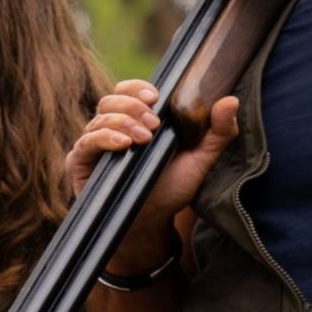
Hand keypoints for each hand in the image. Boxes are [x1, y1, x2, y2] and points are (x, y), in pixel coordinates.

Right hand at [68, 79, 238, 271]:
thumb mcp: (200, 160)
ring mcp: (94, 144)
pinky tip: (122, 145)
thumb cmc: (171, 189)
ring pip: (100, 116)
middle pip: (111, 99)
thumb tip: (230, 101)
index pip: (128, 90)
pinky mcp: (80, 162)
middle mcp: (111, 127)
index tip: (156, 98)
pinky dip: (104, 138)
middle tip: (154, 125)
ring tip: (143, 140)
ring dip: (123, 122)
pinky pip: (86, 141)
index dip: (138, 88)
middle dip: (133, 106)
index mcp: (135, 119)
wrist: (149, 223)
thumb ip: (218, 132)